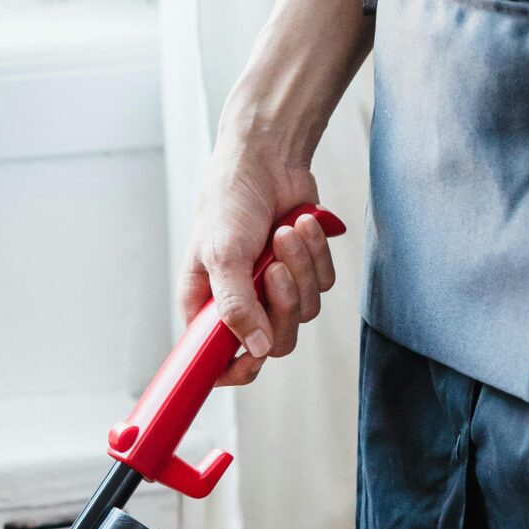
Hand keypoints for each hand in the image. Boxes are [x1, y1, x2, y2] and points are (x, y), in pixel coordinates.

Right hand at [179, 126, 336, 385]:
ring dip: (300, 269)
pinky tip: (301, 225)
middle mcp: (241, 304)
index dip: (238, 370)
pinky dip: (316, 255)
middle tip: (274, 268)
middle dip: (282, 304)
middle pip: (274, 342)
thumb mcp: (222, 255)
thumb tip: (257, 348)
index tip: (255, 358)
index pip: (218, 362)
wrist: (267, 159)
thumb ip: (236, 307)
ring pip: (304, 313)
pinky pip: (322, 286)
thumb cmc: (230, 201)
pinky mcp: (303, 272)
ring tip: (285, 233)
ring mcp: (274, 290)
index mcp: (207, 306)